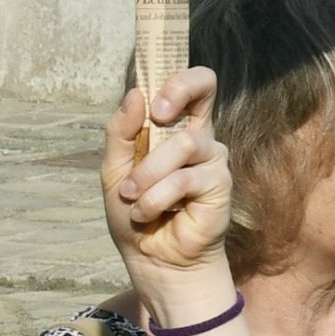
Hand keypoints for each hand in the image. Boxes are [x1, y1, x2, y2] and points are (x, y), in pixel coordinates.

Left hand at [107, 69, 239, 310]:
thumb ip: (120, 134)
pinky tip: (149, 215)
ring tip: (132, 198)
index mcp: (174, 128)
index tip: (152, 94)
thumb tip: (135, 93)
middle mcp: (199, 137)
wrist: (153, 261)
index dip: (177, 74)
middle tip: (154, 116)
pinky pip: (184, 178)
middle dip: (174, 92)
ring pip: (180, 142)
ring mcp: (213, 159)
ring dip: (146, 174)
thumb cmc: (135, 216)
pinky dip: (156, 197)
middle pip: (203, 85)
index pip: (191, 84)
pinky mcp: (220, 184)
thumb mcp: (114, 171)